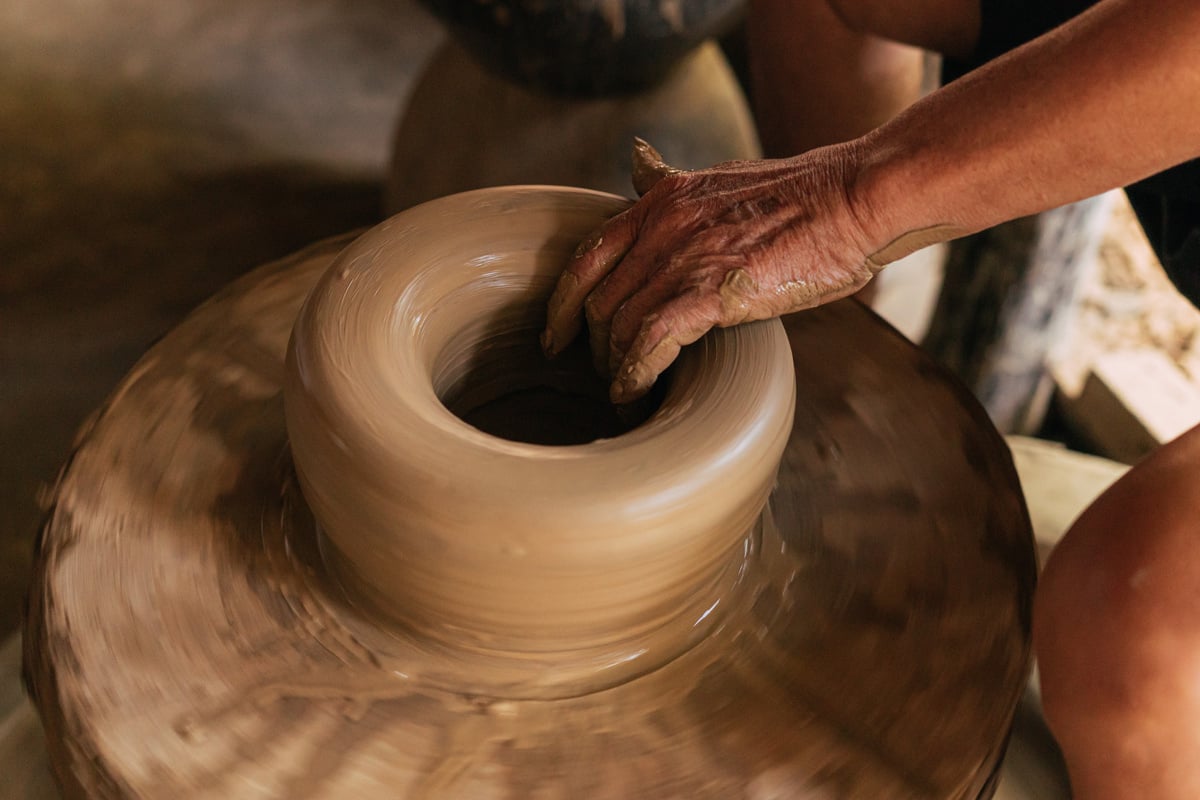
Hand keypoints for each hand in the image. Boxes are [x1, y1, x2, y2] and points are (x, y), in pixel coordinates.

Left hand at [541, 139, 881, 402]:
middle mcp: (660, 228)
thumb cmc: (798, 196)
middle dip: (591, 345)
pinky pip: (651, 341)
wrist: (852, 197)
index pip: (585, 256)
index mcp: (659, 202)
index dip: (561, 303)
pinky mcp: (712, 293)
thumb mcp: (716, 178)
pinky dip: (635, 373)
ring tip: (620, 390)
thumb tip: (636, 160)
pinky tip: (633, 393)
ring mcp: (683, 260)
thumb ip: (669, 184)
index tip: (555, 334)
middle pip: (598, 300)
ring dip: (613, 365)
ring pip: (619, 325)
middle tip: (599, 372)